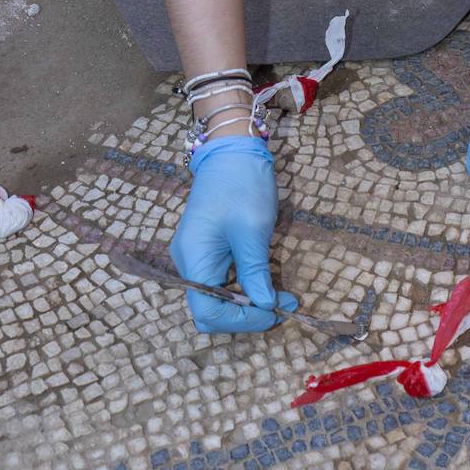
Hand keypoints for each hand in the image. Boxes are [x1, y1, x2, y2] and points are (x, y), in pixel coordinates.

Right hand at [170, 136, 297, 331]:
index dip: (242, 320)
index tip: (275, 312)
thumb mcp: (253, 229)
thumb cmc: (242, 183)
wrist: (232, 150)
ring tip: (281, 297)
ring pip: (216, 299)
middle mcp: (188, 262)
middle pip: (209, 310)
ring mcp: (195, 256)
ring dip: (247, 303)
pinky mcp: (206, 250)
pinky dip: (243, 288)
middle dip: (245, 316)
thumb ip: (255, 271)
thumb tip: (266, 307)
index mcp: (193, 257)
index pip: (209, 311)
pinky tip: (267, 283)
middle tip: (281, 307)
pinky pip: (220, 282)